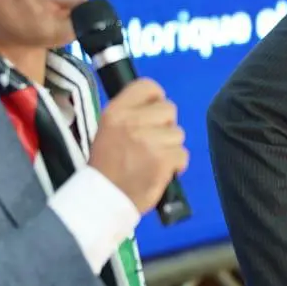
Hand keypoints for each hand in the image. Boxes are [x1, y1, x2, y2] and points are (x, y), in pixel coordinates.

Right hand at [88, 79, 188, 213]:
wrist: (104, 199)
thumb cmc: (106, 166)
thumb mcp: (108, 130)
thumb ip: (130, 115)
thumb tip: (156, 106)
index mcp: (116, 111)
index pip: (148, 86)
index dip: (156, 99)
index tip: (154, 114)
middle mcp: (132, 121)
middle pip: (169, 109)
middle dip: (166, 126)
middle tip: (153, 143)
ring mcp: (149, 140)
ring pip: (178, 134)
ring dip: (171, 148)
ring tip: (154, 160)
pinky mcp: (163, 159)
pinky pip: (182, 154)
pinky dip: (177, 165)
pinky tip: (162, 171)